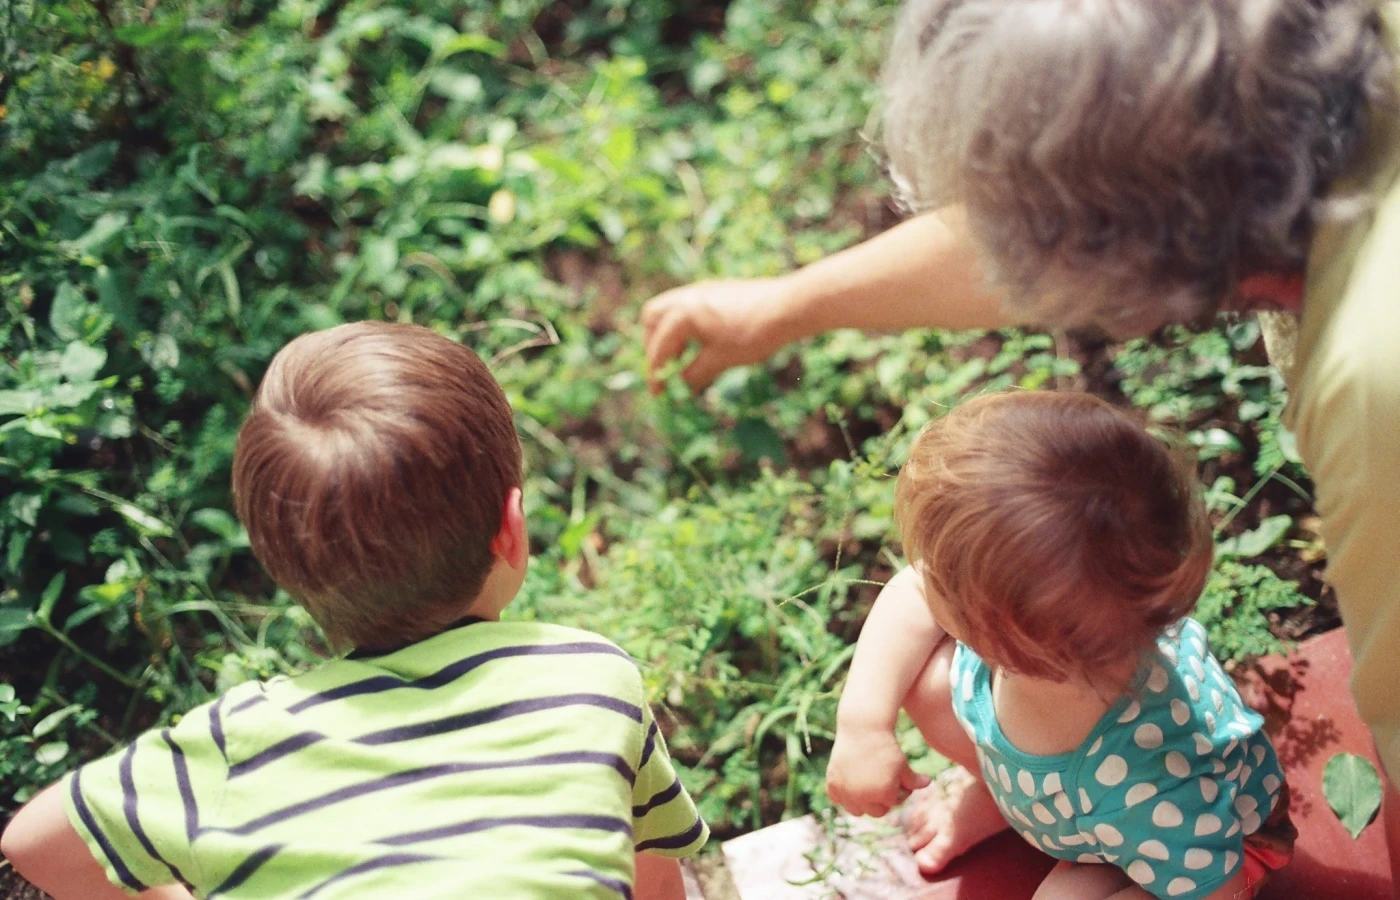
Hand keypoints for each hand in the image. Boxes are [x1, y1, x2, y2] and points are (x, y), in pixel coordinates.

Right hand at [640, 277, 796, 391]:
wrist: (788, 307)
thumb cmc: (752, 335)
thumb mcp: (720, 360)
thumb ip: (694, 373)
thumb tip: (681, 384)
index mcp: (682, 315)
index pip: (659, 348)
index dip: (656, 374)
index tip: (658, 394)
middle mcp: (686, 297)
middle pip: (652, 319)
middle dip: (654, 346)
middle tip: (665, 368)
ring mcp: (701, 290)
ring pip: (670, 310)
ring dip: (670, 334)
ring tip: (684, 357)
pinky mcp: (716, 289)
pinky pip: (688, 306)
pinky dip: (685, 325)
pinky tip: (702, 341)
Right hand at [827, 725, 930, 817]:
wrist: (862, 729)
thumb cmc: (886, 746)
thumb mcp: (903, 764)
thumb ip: (914, 780)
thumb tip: (928, 783)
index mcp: (884, 794)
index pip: (892, 804)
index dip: (896, 791)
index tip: (896, 777)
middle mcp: (863, 797)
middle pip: (876, 812)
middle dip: (881, 799)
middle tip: (882, 782)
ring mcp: (846, 792)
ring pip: (856, 810)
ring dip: (862, 802)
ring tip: (866, 784)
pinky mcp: (833, 784)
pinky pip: (838, 799)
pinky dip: (843, 795)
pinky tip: (850, 783)